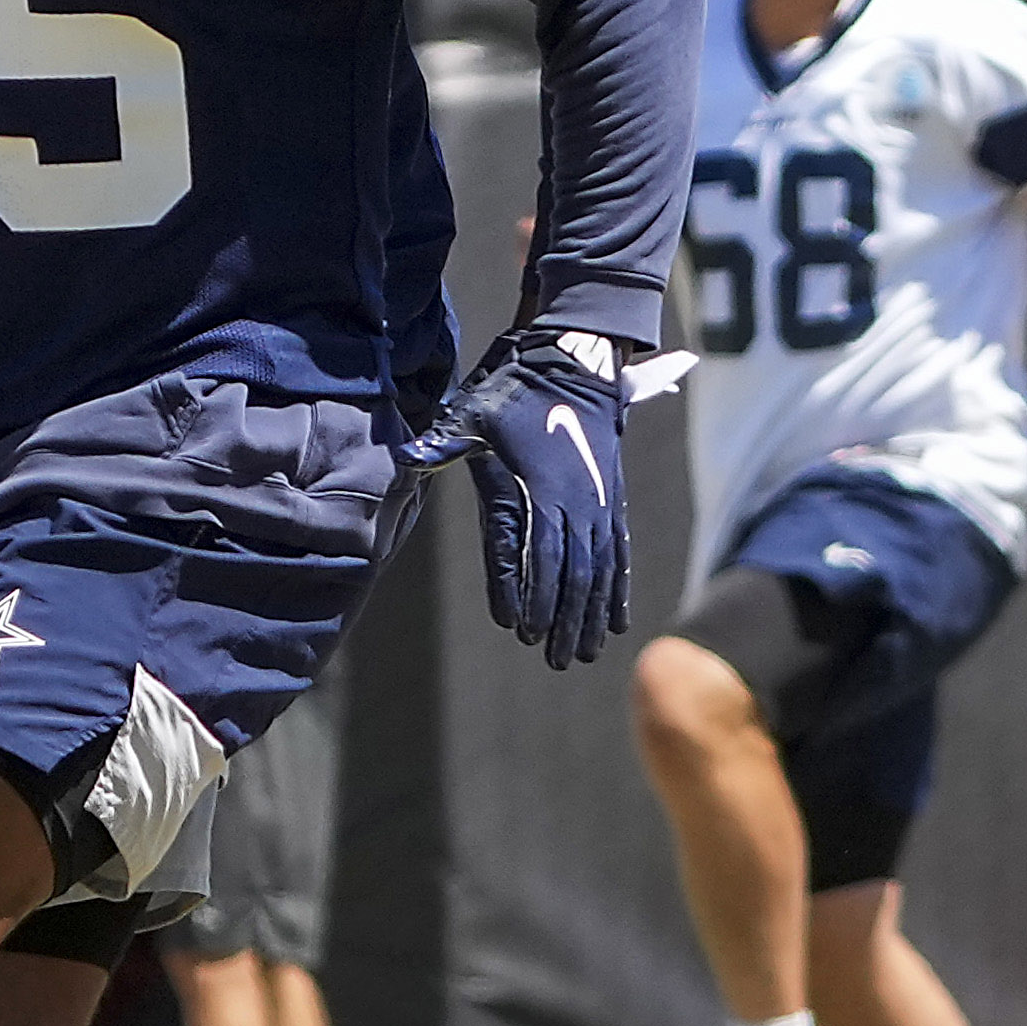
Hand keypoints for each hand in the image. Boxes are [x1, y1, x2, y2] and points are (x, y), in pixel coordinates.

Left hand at [430, 327, 638, 669]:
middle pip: (572, 575)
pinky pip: (619, 556)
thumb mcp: (473, 413)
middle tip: (553, 659)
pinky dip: (618, 591)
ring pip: (599, 572)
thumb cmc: (516, 393)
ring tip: (582, 653)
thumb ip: (443, 442)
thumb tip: (406, 458)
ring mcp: (597, 505)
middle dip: (562, 620)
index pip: (534, 554)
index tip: (521, 631)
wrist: (574, 366)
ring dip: (591, 615)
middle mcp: (573, 503)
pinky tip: (616, 623)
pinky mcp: (612, 502)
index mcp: (537, 488)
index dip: (528, 595)